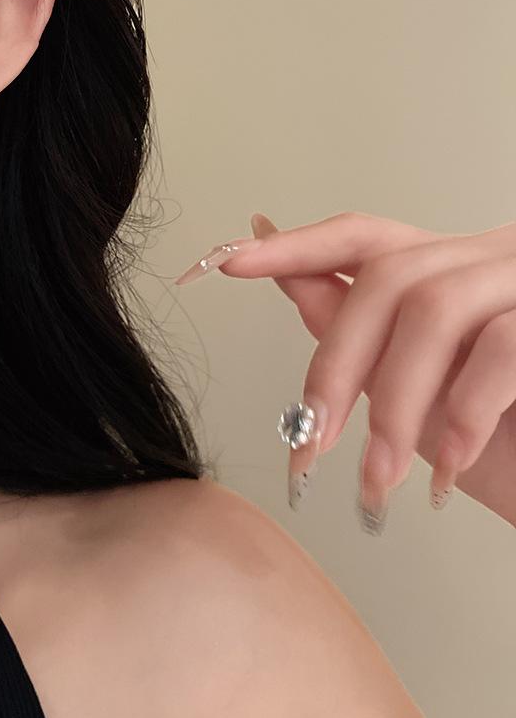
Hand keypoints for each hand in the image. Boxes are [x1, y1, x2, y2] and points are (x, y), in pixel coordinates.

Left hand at [176, 212, 515, 531]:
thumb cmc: (504, 441)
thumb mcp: (416, 390)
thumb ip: (357, 330)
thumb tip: (283, 278)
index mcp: (446, 274)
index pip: (362, 236)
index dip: (296, 245)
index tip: (230, 260)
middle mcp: (490, 260)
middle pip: (387, 277)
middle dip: (337, 365)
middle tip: (308, 445)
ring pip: (435, 310)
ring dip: (394, 407)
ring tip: (380, 481)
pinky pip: (502, 347)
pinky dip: (462, 414)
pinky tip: (445, 468)